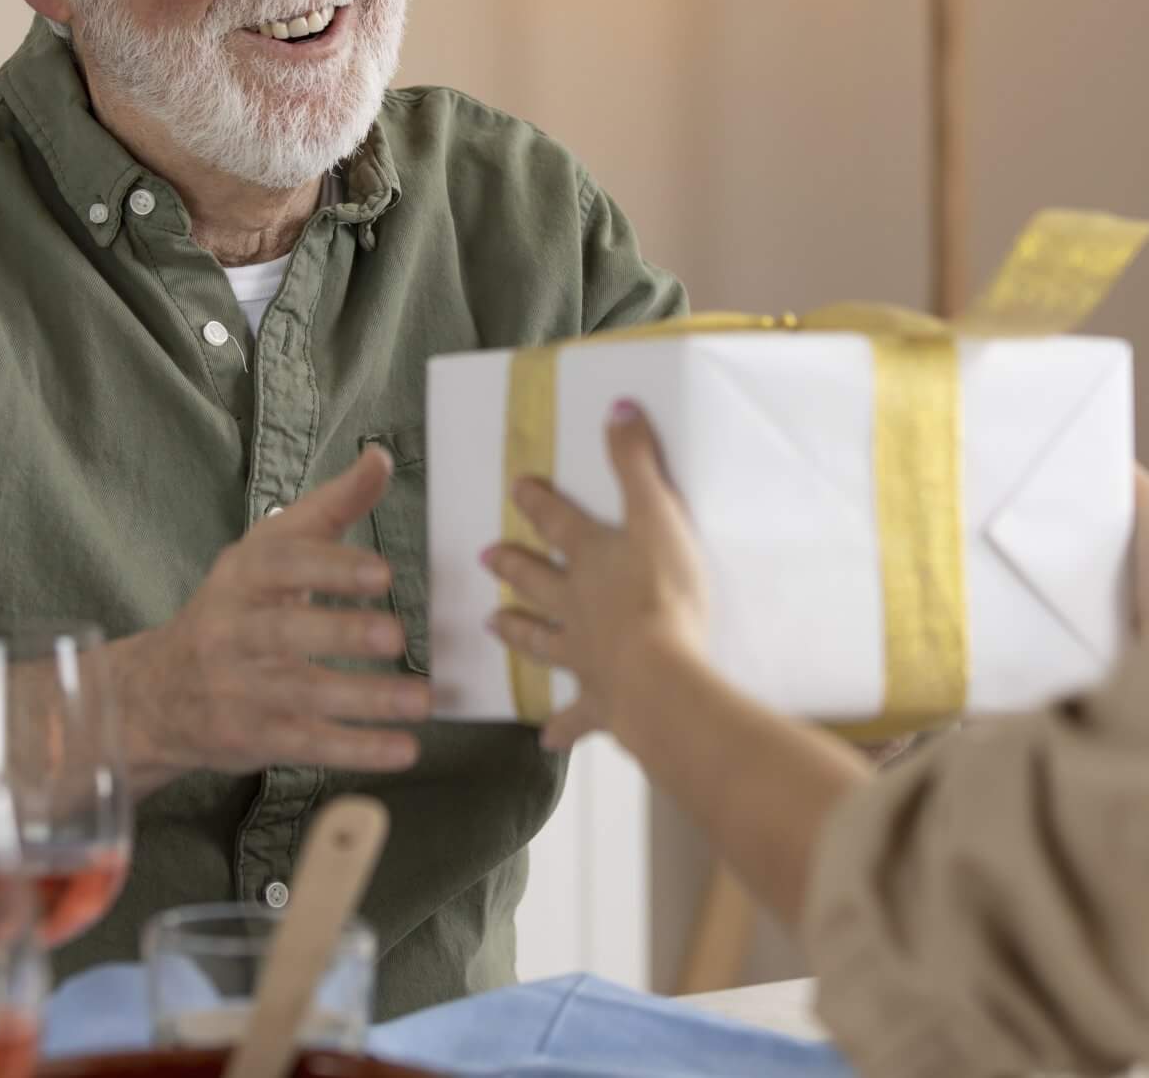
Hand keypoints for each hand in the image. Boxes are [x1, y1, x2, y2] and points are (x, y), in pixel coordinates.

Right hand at [115, 446, 430, 782]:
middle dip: (340, 634)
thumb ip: (330, 507)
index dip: (331, 568)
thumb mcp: (271, 549)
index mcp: (243, 576)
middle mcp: (233, 631)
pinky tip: (403, 748)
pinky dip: (355, 749)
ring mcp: (238, 688)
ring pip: (302, 694)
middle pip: (285, 633)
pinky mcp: (250, 737)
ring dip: (365, 699)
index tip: (384, 572)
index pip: (283, 566)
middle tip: (397, 636)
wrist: (156, 691)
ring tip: (422, 700)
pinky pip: (306, 745)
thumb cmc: (237, 606)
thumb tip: (381, 458)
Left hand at [484, 401, 707, 752]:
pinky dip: (562, 727)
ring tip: (493, 627)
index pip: (558, 523)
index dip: (538, 504)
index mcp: (591, 559)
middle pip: (539, 582)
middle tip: (485, 559)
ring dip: (520, 633)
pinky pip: (577, 717)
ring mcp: (585, 657)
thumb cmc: (663, 593)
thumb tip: (617, 407)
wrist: (660, 678)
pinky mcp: (602, 703)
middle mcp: (577, 606)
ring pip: (545, 641)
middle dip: (514, 568)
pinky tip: (547, 739)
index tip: (515, 489)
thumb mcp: (658, 516)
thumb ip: (637, 463)